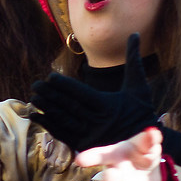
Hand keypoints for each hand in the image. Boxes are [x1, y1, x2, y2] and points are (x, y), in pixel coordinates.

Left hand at [30, 33, 158, 151]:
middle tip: (36, 84)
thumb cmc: (141, 111)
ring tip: (33, 97)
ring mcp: (90, 137)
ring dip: (47, 109)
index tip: (50, 76)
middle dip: (51, 95)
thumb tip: (135, 33)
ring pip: (63, 120)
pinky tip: (36, 115)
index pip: (81, 93)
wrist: (147, 145)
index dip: (64, 85)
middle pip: (69, 106)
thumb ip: (134, 59)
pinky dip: (48, 125)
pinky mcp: (84, 147)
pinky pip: (62, 134)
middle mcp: (98, 123)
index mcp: (109, 106)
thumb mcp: (139, 85)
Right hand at [76, 127, 163, 180]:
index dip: (90, 157)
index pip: (101, 155)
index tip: (79, 160)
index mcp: (115, 155)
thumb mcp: (148, 145)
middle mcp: (115, 173)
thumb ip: (149, 140)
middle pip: (108, 178)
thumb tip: (153, 132)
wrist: (151, 174)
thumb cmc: (143, 154)